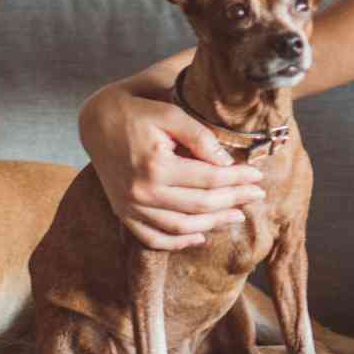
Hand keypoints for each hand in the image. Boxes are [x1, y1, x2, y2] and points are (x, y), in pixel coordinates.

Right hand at [77, 81, 265, 250]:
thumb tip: (226, 162)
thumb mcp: (168, 111)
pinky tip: (200, 237)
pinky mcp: (123, 213)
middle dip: (233, 201)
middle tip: (257, 195)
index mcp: (155, 166)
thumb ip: (199, 135)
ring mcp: (130, 207)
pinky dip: (178, 243)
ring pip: (180, 228)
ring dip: (213, 224)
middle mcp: (142, 192)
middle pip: (200, 206)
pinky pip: (153, 239)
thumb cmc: (136, 110)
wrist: (95, 121)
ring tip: (237, 215)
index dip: (238, 179)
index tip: (258, 175)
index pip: (209, 179)